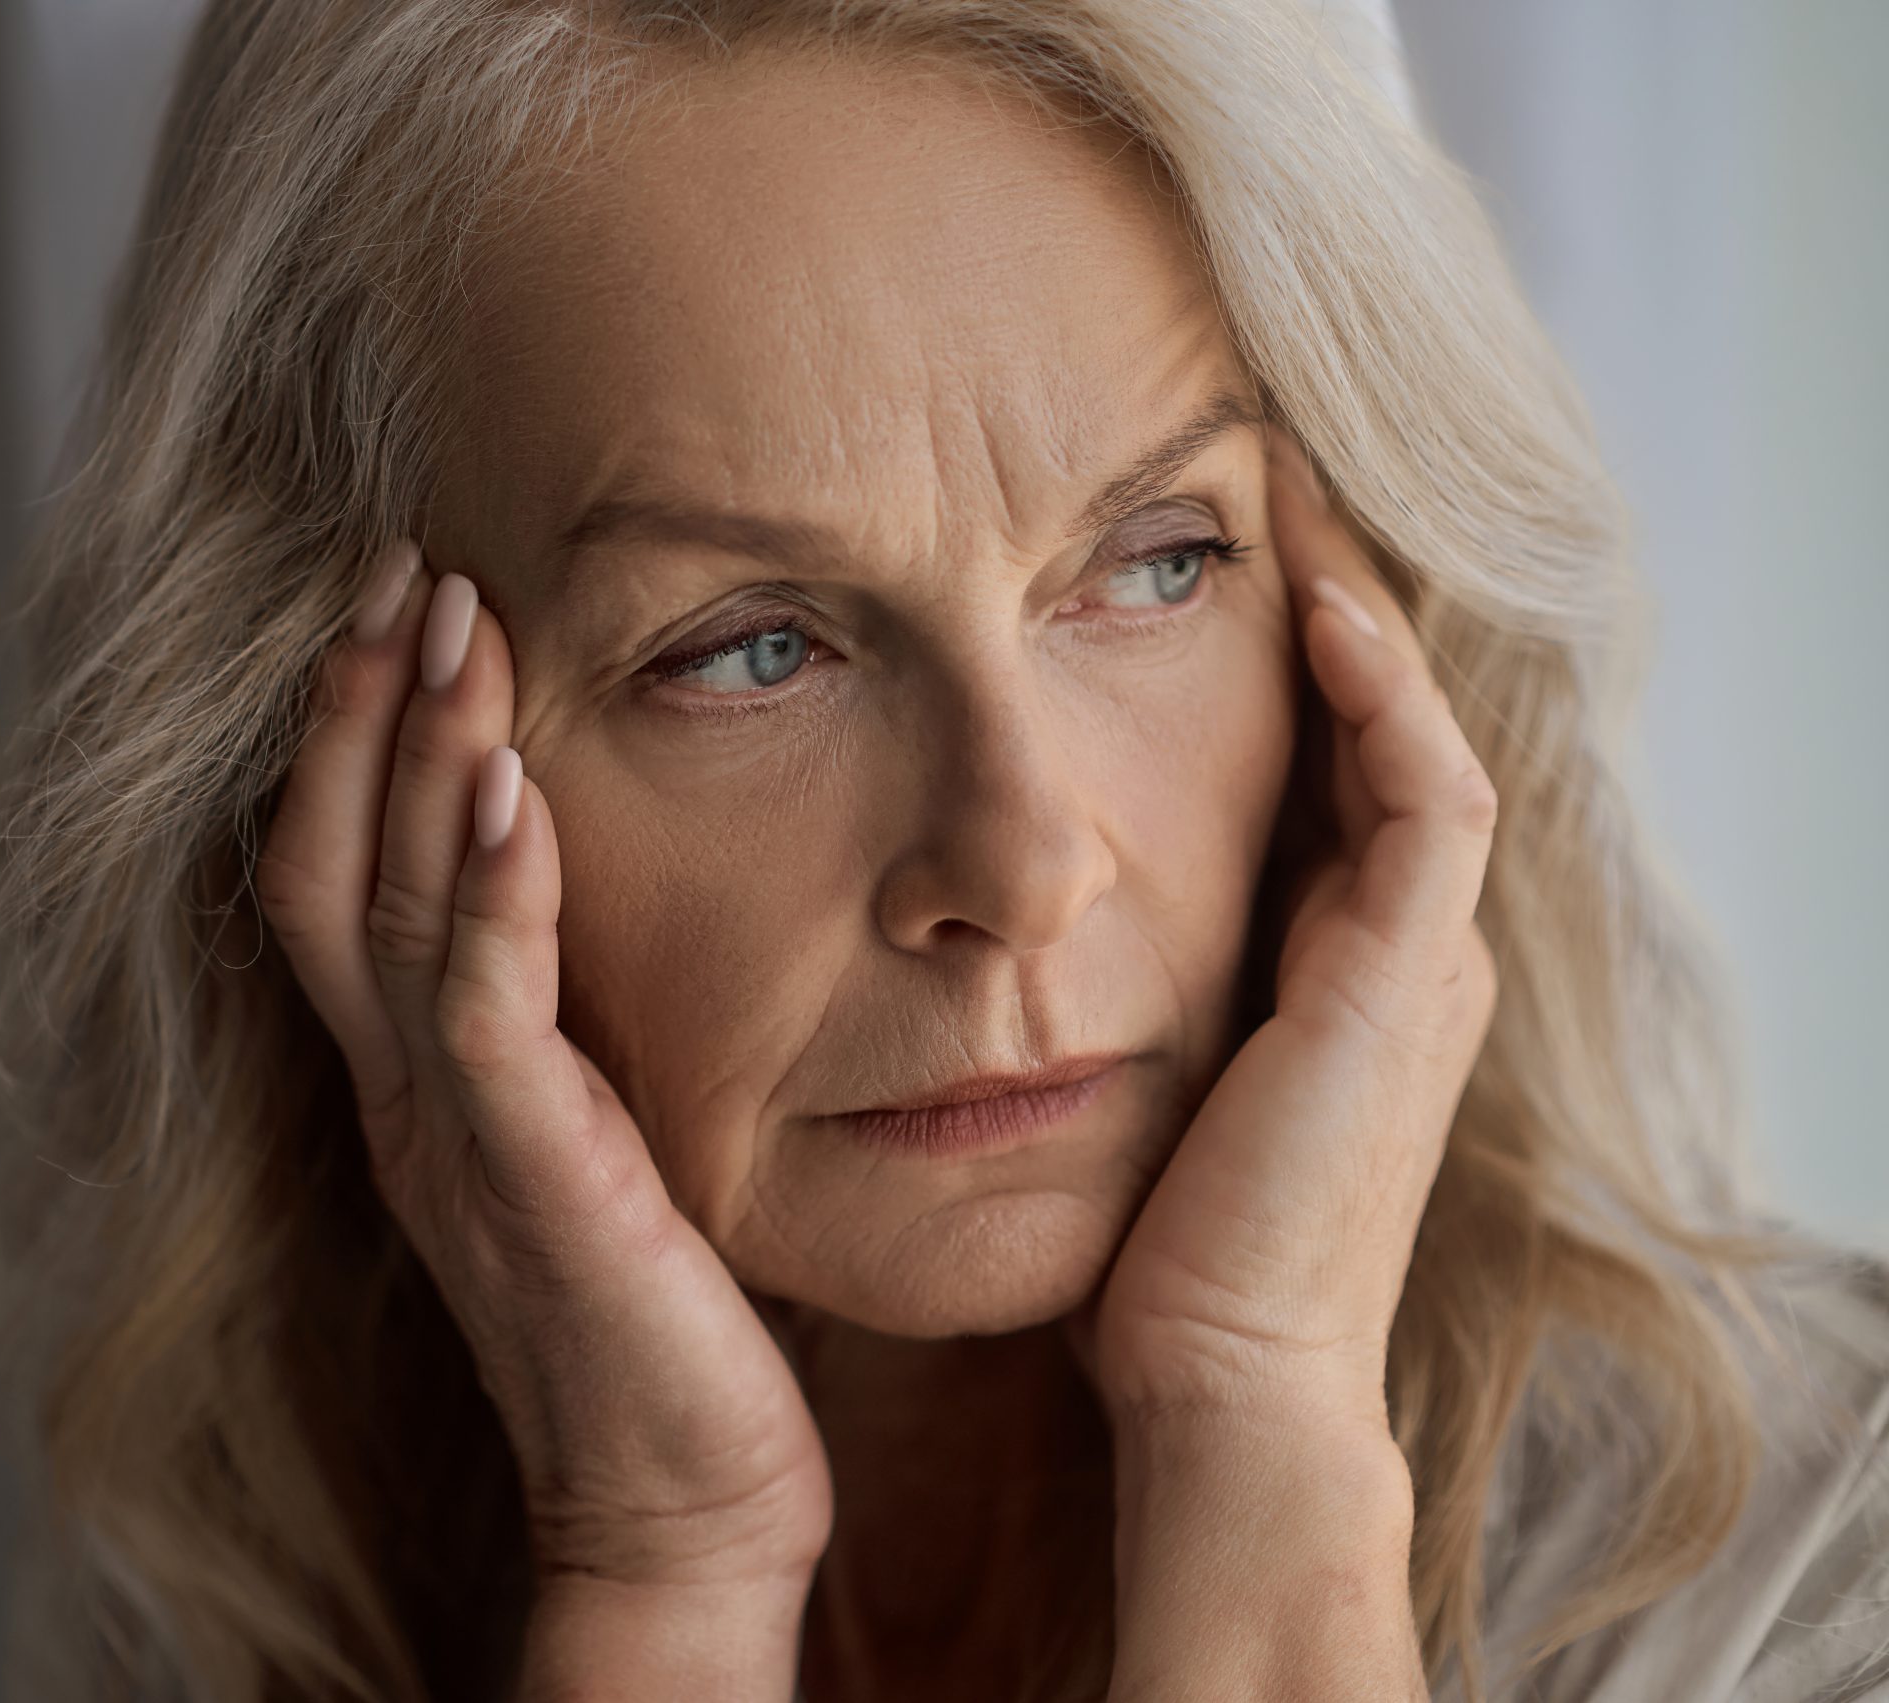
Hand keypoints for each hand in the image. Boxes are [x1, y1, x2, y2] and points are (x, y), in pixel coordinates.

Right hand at [255, 543, 833, 1596]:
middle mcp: (405, 1099)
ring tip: (449, 616)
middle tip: (402, 564)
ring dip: (413, 753)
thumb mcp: (602, 1136)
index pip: (336, 878)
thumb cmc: (667, 1316)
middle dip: (357, 707)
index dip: (347, 740)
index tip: (402, 605)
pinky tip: (505, 786)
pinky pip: (482, 1017)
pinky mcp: (530, 1185)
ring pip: (389, 913)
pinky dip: (487, 894)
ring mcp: (451, 1142)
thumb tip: (597, 899)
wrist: (684, 1500)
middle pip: (326, 865)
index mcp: (419, 1083)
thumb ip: (569, 1027)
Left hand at [1066, 433, 1500, 1435]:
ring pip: (1408, 722)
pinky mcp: (1412, 972)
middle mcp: (1395, 942)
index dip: (1263, 648)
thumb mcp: (1116, 1081)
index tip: (1168, 544)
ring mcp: (1418, 953)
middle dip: (1310, 591)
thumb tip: (959, 916)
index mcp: (1332, 964)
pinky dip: (1374, 687)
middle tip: (1236, 468)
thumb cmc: (1146, 1255)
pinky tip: (1298, 599)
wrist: (1216, 1380)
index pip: (1317, 760)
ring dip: (1348, 599)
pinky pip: (1421, 786)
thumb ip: (1087, 988)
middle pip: (1371, 716)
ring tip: (1271, 486)